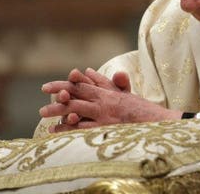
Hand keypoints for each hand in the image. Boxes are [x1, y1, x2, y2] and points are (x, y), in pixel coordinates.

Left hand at [39, 68, 181, 132]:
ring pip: (76, 108)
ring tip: (43, 112)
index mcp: (107, 91)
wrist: (156, 121)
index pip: (83, 83)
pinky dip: (68, 128)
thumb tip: (87, 69)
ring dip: (58, 110)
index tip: (48, 86)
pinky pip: (83, 127)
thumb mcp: (123, 93)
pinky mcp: (106, 127)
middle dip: (58, 91)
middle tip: (43, 93)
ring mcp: (104, 113)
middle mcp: (104, 99)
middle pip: (76, 92)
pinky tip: (56, 130)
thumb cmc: (140, 110)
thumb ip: (105, 81)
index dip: (65, 83)